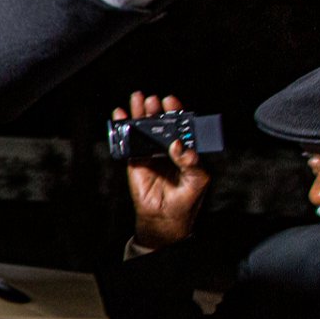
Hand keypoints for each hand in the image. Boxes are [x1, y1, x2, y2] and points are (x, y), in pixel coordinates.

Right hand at [119, 92, 213, 248]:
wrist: (165, 218)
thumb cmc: (186, 200)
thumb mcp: (198, 180)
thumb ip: (191, 162)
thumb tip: (179, 146)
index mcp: (185, 150)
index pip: (181, 126)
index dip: (176, 112)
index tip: (171, 101)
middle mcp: (167, 149)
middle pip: (161, 123)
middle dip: (156, 109)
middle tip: (152, 100)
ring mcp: (150, 154)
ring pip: (144, 129)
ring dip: (139, 114)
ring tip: (137, 100)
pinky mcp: (135, 161)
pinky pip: (129, 143)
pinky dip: (123, 129)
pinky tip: (120, 117)